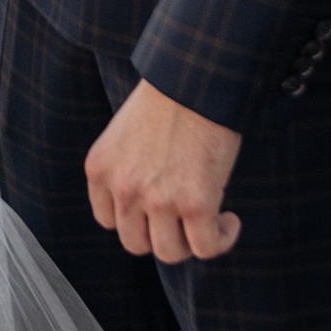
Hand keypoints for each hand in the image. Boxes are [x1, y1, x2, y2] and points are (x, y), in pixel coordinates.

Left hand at [86, 79, 242, 266]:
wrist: (198, 78)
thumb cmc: (171, 95)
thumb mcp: (126, 131)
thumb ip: (127, 165)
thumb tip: (150, 196)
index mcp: (100, 168)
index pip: (108, 221)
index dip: (137, 221)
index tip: (158, 211)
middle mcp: (123, 188)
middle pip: (137, 243)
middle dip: (162, 236)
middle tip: (186, 219)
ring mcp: (158, 199)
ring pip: (170, 252)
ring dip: (192, 242)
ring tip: (211, 221)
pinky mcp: (195, 203)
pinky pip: (206, 247)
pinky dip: (221, 240)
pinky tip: (230, 222)